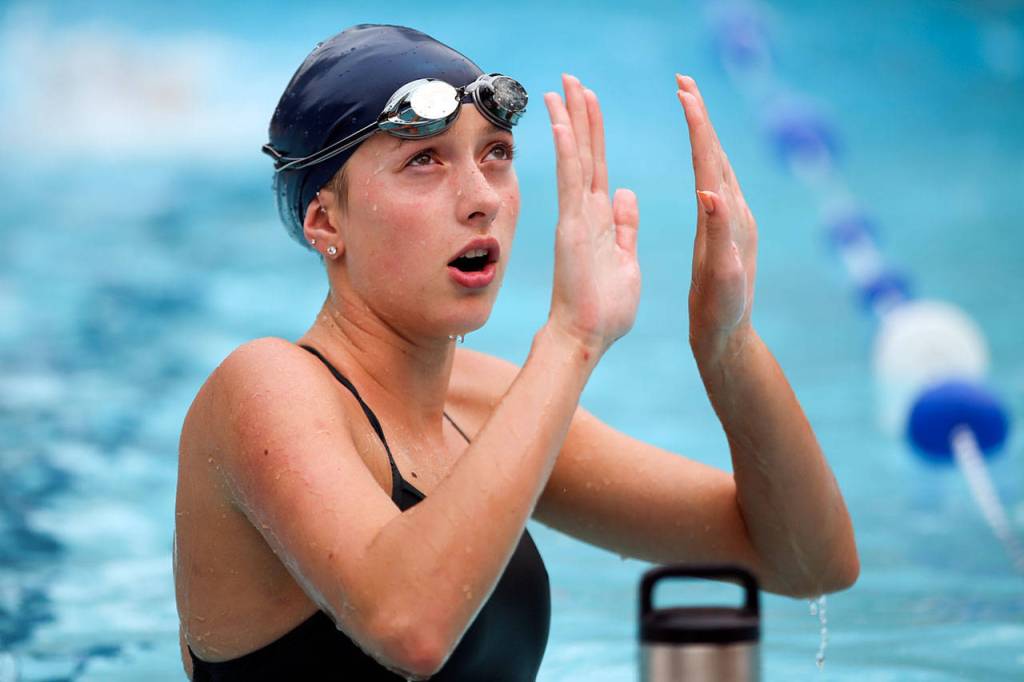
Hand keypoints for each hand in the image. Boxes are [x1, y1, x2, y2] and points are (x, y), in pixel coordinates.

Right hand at [543, 75, 640, 356]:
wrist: (587, 337)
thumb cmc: (606, 309)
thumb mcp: (626, 260)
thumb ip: (625, 226)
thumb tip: (625, 193)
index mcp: (600, 220)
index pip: (597, 167)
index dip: (593, 133)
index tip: (588, 103)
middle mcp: (584, 213)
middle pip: (583, 153)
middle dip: (578, 115)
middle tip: (570, 79)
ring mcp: (576, 218)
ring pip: (575, 158)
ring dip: (570, 120)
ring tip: (564, 85)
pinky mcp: (573, 226)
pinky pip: (571, 180)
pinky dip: (566, 149)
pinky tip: (561, 120)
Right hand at [676, 74, 757, 361]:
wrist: (728, 335)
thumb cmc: (721, 311)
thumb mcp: (720, 275)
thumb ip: (719, 234)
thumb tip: (711, 192)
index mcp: (731, 219)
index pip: (711, 162)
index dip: (698, 126)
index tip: (685, 93)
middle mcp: (737, 213)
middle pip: (717, 153)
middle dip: (701, 116)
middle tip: (685, 83)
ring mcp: (735, 220)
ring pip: (717, 164)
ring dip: (704, 132)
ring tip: (690, 106)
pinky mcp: (728, 229)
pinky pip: (715, 182)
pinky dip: (705, 158)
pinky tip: (700, 156)